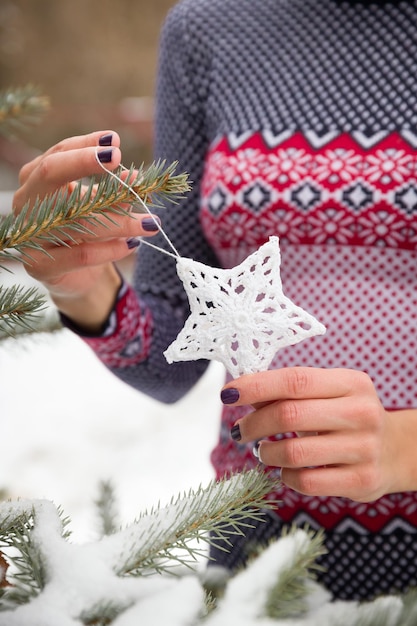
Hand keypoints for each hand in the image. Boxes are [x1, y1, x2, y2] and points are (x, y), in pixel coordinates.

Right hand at [12, 130, 159, 330]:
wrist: (75, 276)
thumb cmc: (85, 230)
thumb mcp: (99, 203)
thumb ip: (114, 188)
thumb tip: (138, 178)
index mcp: (37, 178)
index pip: (59, 152)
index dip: (86, 145)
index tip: (115, 142)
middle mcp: (27, 201)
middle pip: (51, 172)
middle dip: (85, 162)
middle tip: (120, 161)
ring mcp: (29, 233)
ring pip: (77, 219)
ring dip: (121, 220)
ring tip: (151, 222)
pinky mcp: (40, 266)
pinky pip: (80, 255)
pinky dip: (110, 249)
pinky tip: (132, 244)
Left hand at [221, 367, 416, 501]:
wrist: (396, 450)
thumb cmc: (347, 417)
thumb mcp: (327, 395)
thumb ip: (288, 392)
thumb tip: (240, 393)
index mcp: (351, 383)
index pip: (295, 380)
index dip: (256, 386)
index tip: (228, 393)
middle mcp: (361, 412)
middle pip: (289, 415)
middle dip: (254, 423)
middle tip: (240, 430)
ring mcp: (365, 448)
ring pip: (294, 453)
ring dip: (266, 453)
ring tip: (262, 451)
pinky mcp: (362, 481)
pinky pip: (307, 482)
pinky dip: (286, 477)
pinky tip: (285, 470)